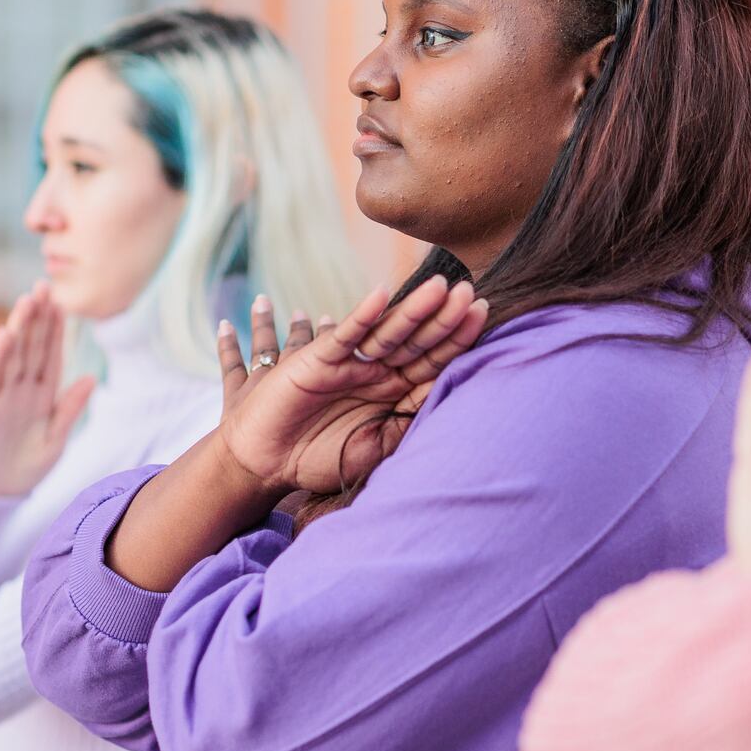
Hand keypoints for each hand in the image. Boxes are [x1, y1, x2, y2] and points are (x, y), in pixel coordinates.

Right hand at [0, 283, 94, 496]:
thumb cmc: (26, 468)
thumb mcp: (56, 440)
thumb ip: (70, 409)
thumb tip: (91, 378)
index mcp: (42, 395)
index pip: (51, 355)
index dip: (55, 329)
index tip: (61, 301)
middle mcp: (21, 390)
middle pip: (31, 348)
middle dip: (37, 318)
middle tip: (43, 286)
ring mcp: (1, 398)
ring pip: (12, 357)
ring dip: (18, 329)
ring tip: (25, 302)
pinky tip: (3, 337)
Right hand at [214, 277, 489, 496]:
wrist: (266, 462)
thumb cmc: (318, 458)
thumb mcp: (372, 450)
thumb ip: (404, 429)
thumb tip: (445, 408)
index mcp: (394, 392)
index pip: (433, 362)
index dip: (458, 340)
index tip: (484, 315)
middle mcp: (376, 371)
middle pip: (418, 340)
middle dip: (445, 318)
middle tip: (473, 293)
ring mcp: (349, 363)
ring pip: (388, 332)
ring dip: (414, 310)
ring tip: (443, 287)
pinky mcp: (318, 360)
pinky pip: (345, 335)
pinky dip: (362, 315)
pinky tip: (381, 294)